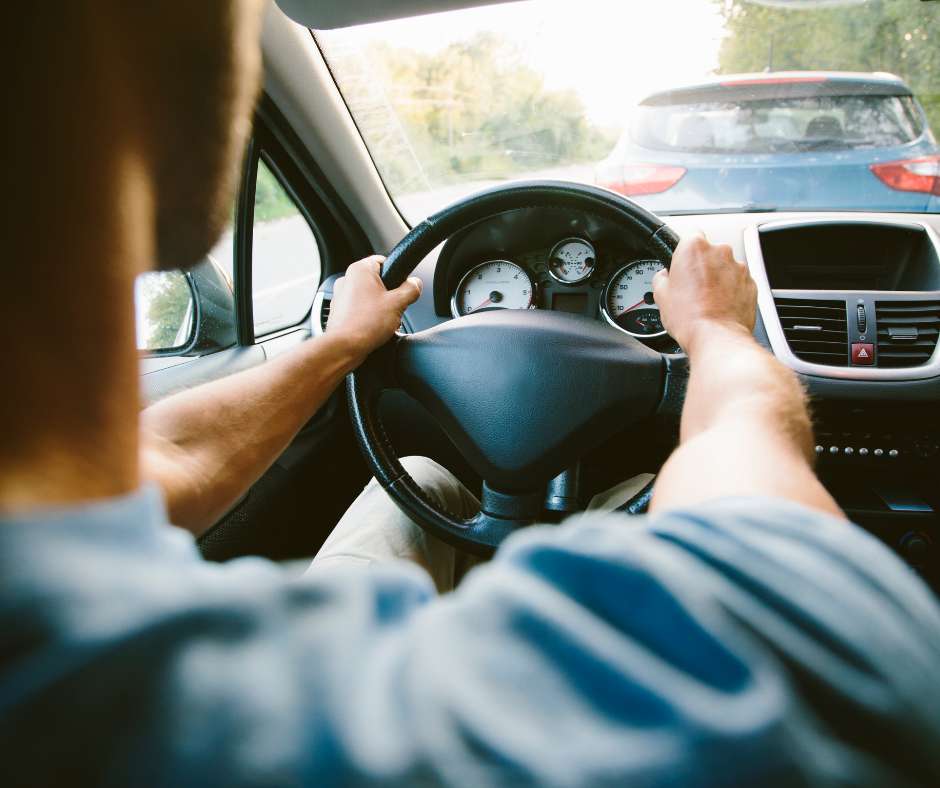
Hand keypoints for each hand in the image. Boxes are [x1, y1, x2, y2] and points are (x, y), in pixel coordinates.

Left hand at [326, 256, 422, 357]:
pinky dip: (369, 317)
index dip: (397, 274)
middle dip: (389, 296)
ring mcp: (341, 296)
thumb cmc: (365, 324)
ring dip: (381, 308)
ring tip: (386, 321)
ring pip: (369, 297)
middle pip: (377, 281)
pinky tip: (376, 328)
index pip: (383, 261)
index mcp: (360, 270)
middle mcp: (347, 280)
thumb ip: (411, 289)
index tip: (403, 286)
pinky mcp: (340, 312)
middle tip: (395, 307)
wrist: (346, 347)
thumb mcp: (398, 303)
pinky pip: (360, 309)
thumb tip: (416, 284)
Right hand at [651, 230, 756, 354]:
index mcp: (694, 247)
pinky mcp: (751, 283)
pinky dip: (731, 291)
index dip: (684, 250)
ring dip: (718, 279)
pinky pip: (738, 282)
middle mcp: (720, 252)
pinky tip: (719, 307)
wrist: (717, 338)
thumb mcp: (661, 295)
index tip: (683, 263)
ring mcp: (739, 267)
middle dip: (702, 266)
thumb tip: (665, 276)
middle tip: (692, 288)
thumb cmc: (690, 317)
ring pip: (725, 268)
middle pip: (709, 252)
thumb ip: (662, 276)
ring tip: (706, 301)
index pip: (690, 234)